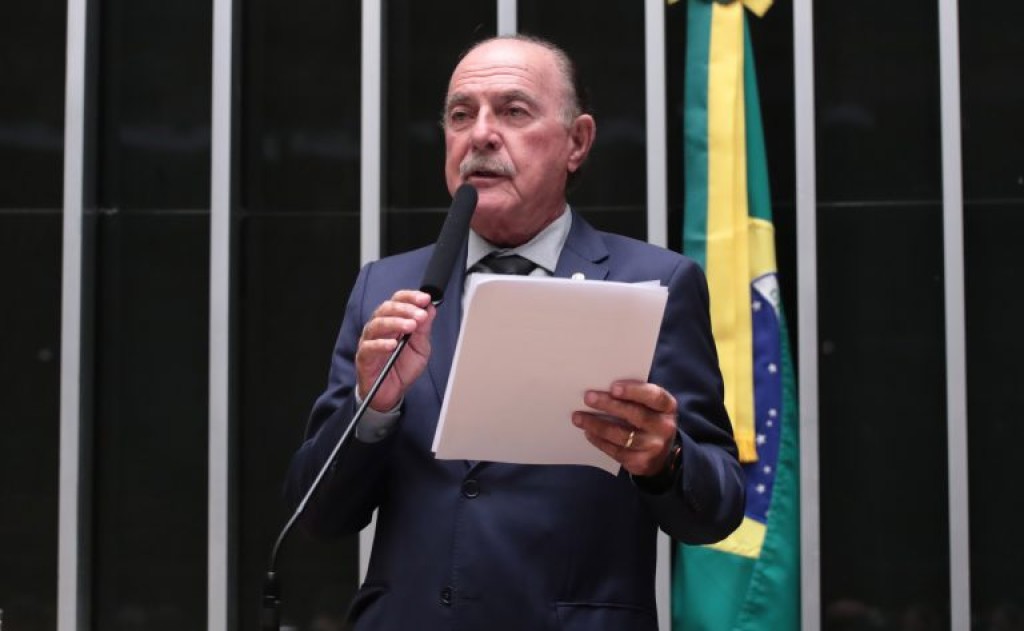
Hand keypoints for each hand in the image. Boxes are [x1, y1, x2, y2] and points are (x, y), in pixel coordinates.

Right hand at [355, 290, 435, 411]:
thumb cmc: (403, 368)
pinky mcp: (364, 357)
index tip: (425, 299)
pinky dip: (381, 344)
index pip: (398, 300)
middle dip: (405, 309)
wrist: (392, 392)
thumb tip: (430, 309)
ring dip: (395, 323)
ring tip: (410, 326)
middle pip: (387, 308)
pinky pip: (369, 347)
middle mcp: (380, 327)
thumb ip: (424, 329)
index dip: (411, 297)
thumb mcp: (421, 348)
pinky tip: (393, 345)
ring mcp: (370, 341)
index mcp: (394, 321)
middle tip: (420, 315)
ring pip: (377, 324)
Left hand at [572, 380, 677, 476]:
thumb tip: (603, 386)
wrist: (661, 455)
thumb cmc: (650, 420)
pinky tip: (588, 432)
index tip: (613, 387)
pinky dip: (599, 441)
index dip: (634, 391)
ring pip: (622, 435)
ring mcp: (654, 447)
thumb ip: (636, 396)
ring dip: (597, 425)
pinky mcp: (641, 463)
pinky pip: (616, 451)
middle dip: (609, 405)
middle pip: (635, 415)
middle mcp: (665, 428)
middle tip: (588, 398)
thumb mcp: (651, 406)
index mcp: (667, 407)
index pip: (654, 396)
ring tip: (578, 417)